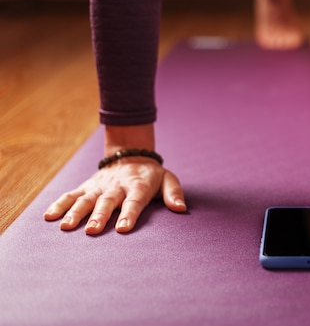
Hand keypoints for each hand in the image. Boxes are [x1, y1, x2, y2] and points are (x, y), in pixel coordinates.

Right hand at [44, 158, 185, 233]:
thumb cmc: (151, 175)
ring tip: (67, 227)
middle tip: (93, 231)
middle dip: (100, 216)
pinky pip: (71, 194)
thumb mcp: (167, 179)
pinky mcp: (87, 186)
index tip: (123, 229)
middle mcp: (116, 186)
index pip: (134, 202)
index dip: (129, 215)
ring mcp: (99, 186)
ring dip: (76, 212)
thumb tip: (181, 209)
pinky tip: (49, 216)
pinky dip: (60, 204)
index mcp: (137, 186)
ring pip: (86, 199)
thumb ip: (174, 193)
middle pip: (107, 202)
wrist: (131, 155)